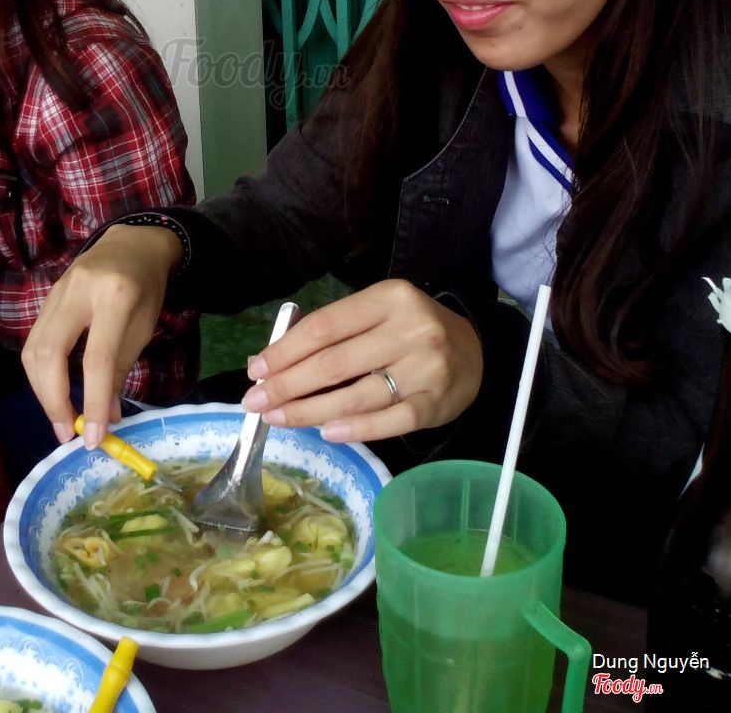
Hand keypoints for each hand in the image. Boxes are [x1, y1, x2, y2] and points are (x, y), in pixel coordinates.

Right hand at [22, 223, 183, 447]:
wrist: (131, 244)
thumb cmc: (146, 288)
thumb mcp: (144, 328)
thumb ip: (121, 372)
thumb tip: (105, 419)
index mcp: (115, 296)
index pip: (97, 358)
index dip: (93, 402)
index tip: (93, 438)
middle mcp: (79, 291)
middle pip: (50, 354)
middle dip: (54, 400)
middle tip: (67, 433)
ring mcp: (57, 292)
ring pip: (33, 350)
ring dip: (43, 392)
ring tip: (61, 419)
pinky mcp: (45, 298)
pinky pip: (33, 341)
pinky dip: (41, 374)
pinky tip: (54, 392)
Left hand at [241, 279, 482, 442]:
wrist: (475, 351)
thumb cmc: (410, 330)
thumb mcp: (376, 314)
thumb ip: (330, 333)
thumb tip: (267, 362)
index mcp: (389, 298)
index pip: (325, 326)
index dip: (285, 350)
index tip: (257, 371)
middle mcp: (410, 330)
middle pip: (334, 363)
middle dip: (288, 385)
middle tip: (255, 402)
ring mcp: (425, 369)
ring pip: (356, 395)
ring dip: (310, 411)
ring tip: (278, 419)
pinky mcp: (436, 404)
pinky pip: (388, 421)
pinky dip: (355, 428)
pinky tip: (326, 432)